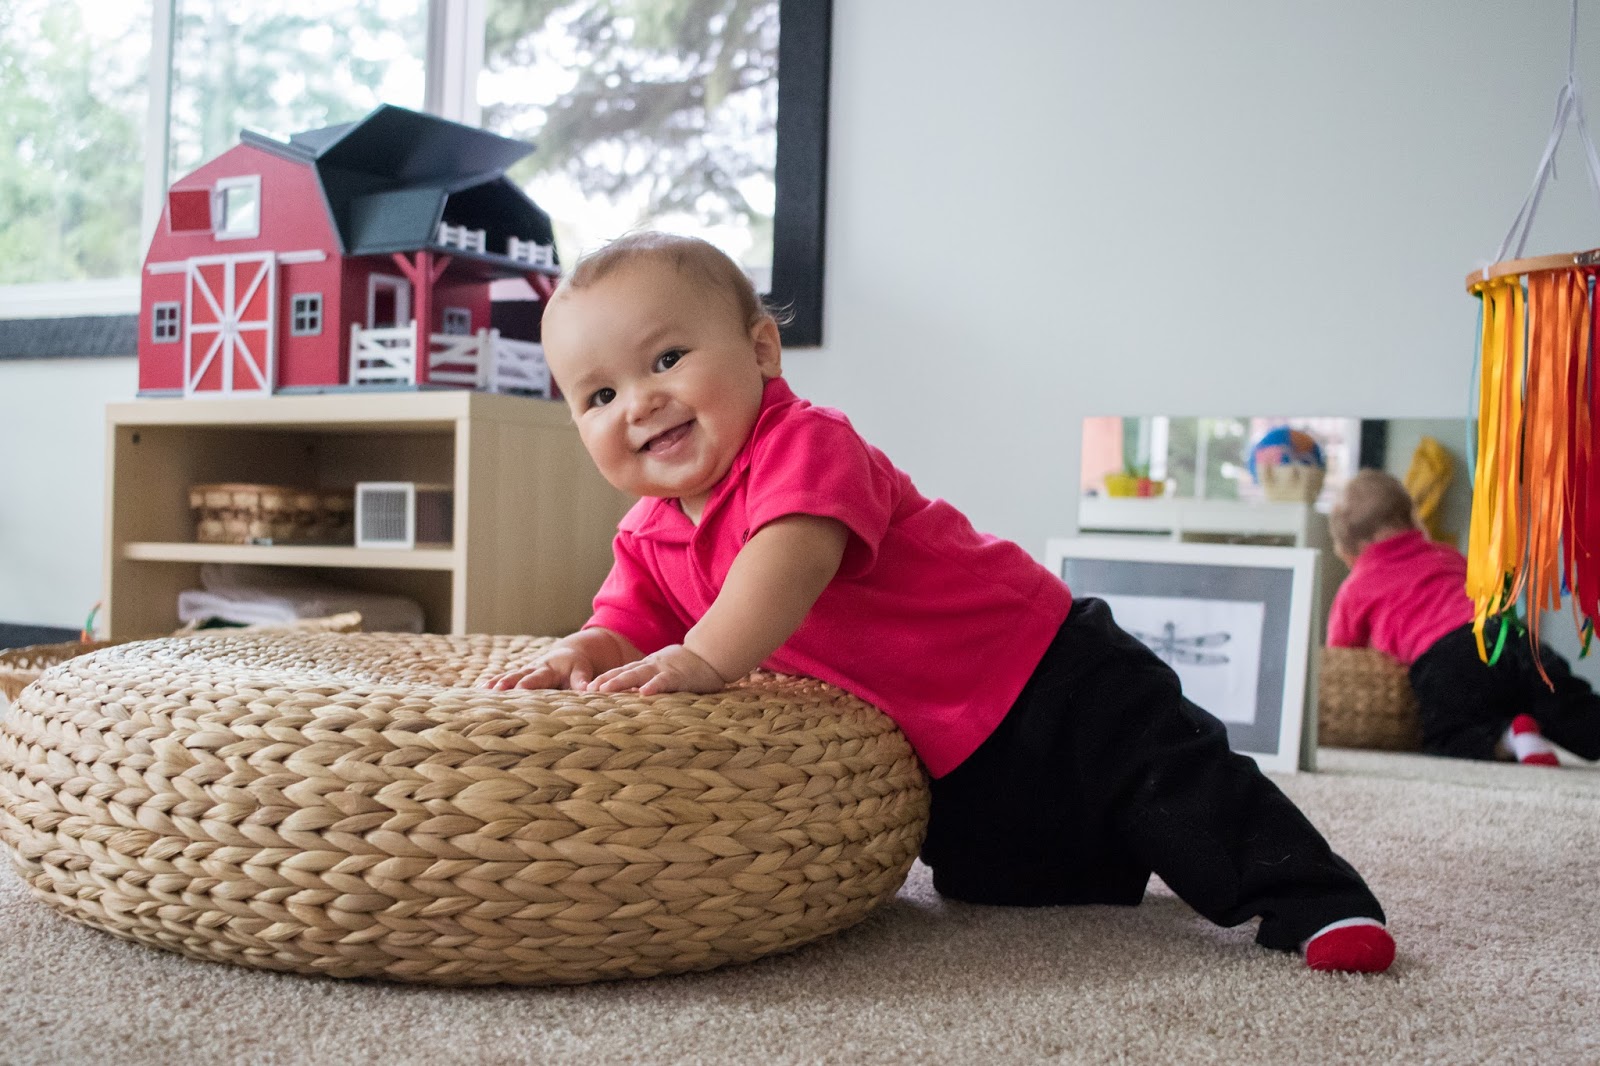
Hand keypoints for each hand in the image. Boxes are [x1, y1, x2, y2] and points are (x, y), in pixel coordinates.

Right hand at [484, 642, 602, 689]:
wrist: (567, 654)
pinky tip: (478, 691)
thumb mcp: (582, 671)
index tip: (521, 689)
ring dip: (497, 683)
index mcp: (550, 669)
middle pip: (520, 676)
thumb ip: (582, 680)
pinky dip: (491, 683)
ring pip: (509, 676)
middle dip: (509, 683)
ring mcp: (524, 671)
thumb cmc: (576, 666)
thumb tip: (588, 690)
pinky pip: (503, 679)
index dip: (531, 683)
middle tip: (498, 690)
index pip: (540, 677)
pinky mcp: (518, 675)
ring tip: (483, 691)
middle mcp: (535, 669)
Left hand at [586, 644, 727, 695]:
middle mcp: (651, 666)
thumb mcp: (665, 672)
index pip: (622, 672)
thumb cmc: (689, 667)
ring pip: (638, 675)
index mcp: (648, 666)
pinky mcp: (678, 676)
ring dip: (620, 682)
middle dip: (605, 680)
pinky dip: (653, 686)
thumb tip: (635, 695)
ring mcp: (664, 670)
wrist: (712, 655)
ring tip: (604, 690)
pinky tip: (644, 693)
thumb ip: (651, 681)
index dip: (605, 678)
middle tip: (587, 690)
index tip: (587, 687)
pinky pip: (664, 681)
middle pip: (624, 672)